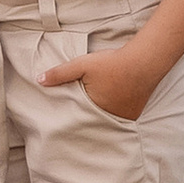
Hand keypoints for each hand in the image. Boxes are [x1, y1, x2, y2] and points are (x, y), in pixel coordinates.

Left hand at [38, 37, 158, 120]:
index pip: (77, 118)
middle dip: (84, 118)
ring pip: (105, 120)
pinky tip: (110, 105)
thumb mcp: (82, 65)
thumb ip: (60, 74)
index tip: (62, 121)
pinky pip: (118, 118)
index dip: (70, 117)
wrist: (144, 62)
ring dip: (99, 115)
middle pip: (91, 120)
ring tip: (93, 110)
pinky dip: (113, 113)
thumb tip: (39, 80)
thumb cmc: (112, 64)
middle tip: (76, 116)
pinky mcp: (133, 114)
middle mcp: (109, 118)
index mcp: (94, 110)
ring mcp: (123, 118)